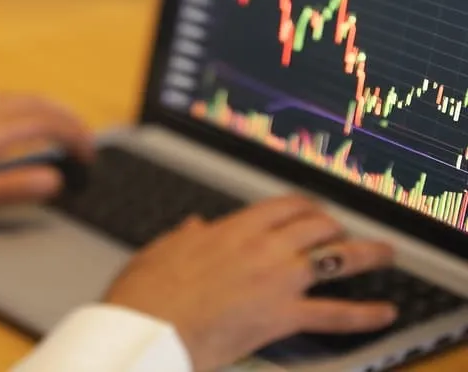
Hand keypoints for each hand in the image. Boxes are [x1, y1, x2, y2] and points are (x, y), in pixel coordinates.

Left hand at [0, 93, 92, 224]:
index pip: (43, 121)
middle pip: (34, 102)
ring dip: (46, 109)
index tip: (89, 157)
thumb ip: (8, 187)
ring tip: (63, 129)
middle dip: (67, 117)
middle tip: (88, 142)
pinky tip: (18, 127)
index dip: (74, 135)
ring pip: (16, 99)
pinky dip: (24, 110)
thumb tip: (53, 178)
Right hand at [104, 195, 396, 371]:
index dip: (306, 206)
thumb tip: (192, 227)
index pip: (284, 206)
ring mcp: (278, 281)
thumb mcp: (161, 251)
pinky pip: (335, 314)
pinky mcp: (283, 316)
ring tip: (385, 254)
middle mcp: (262, 248)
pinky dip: (365, 314)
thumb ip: (184, 237)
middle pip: (317, 226)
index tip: (314, 210)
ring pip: (336, 259)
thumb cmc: (147, 293)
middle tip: (343, 233)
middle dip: (336, 228)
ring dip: (367, 254)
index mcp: (232, 229)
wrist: (150, 326)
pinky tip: (384, 313)